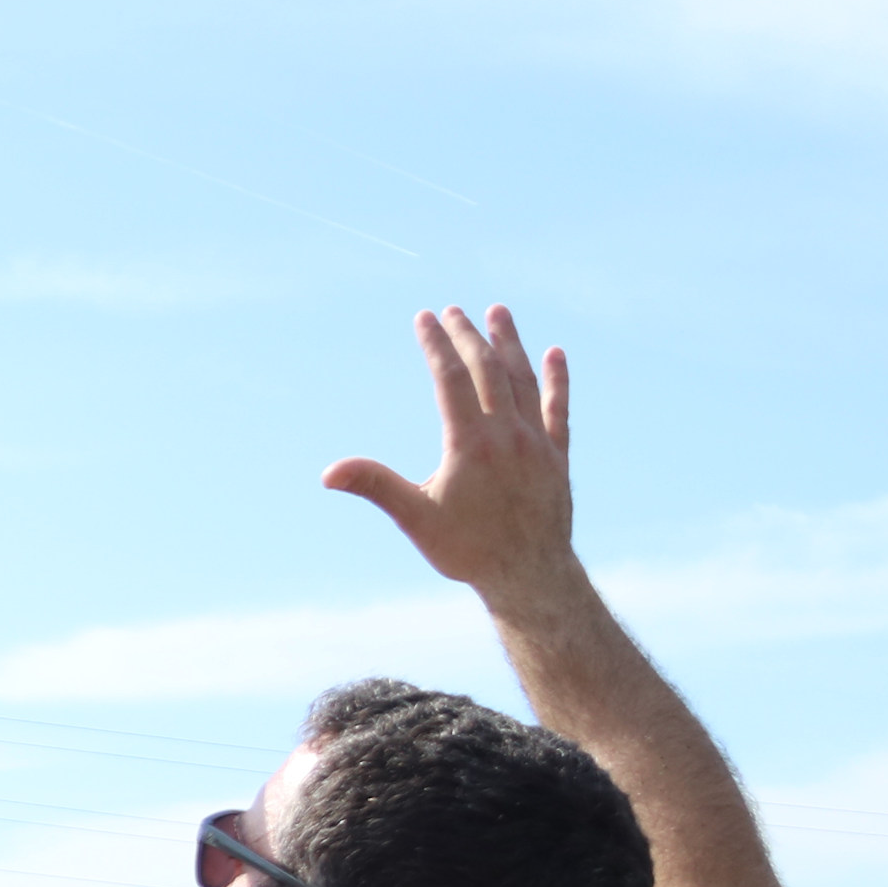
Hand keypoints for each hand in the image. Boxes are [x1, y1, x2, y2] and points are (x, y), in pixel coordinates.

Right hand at [321, 304, 574, 600]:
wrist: (529, 575)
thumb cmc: (467, 550)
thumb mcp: (415, 518)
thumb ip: (375, 486)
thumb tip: (329, 472)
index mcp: (470, 444)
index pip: (451, 379)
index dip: (436, 345)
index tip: (425, 318)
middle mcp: (507, 434)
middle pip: (488, 370)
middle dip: (468, 336)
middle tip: (452, 311)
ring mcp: (536, 441)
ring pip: (523, 379)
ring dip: (510, 343)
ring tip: (498, 313)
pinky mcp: (557, 455)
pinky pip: (558, 407)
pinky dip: (556, 378)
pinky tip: (554, 353)